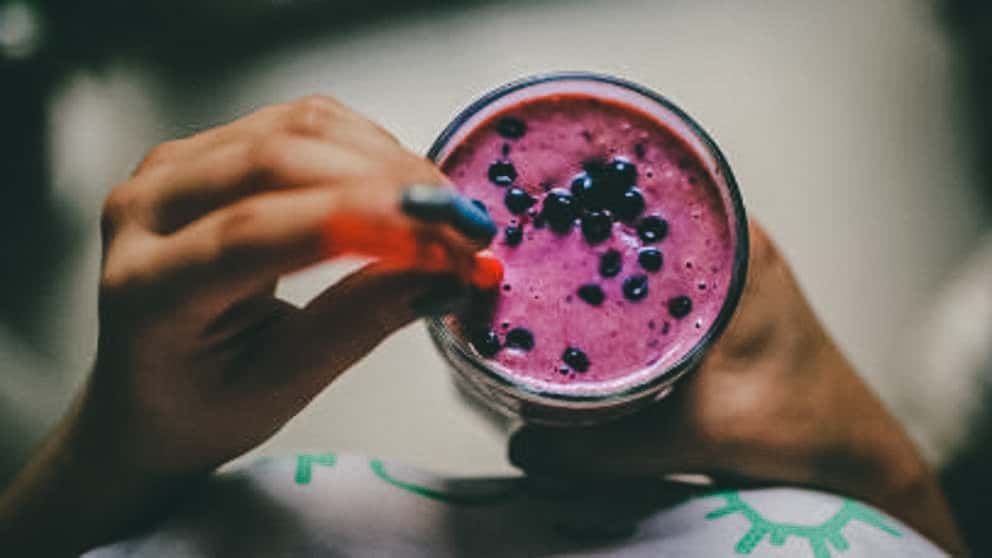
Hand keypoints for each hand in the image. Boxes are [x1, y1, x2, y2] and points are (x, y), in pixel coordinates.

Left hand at [0, 95, 490, 554]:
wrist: (149, 390)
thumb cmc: (204, 403)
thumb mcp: (284, 384)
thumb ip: (362, 319)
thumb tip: (445, 271)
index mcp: (147, 288)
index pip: (255, 232)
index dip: (362, 224)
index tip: (447, 241)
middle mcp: (145, 209)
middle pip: (278, 161)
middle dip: (389, 186)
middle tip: (464, 229)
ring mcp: (173, 168)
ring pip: (297, 128)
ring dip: (387, 161)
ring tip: (445, 213)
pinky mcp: (207, 149)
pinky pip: (298, 123)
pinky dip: (367, 146)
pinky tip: (403, 187)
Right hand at [510, 221, 964, 553]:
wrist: (848, 454)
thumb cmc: (799, 429)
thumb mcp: (693, 435)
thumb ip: (604, 445)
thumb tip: (525, 445)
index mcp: (736, 248)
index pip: (653, 191)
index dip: (591, 188)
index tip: (537, 190)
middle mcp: (732, 242)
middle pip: (640, 211)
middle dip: (581, 219)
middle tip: (521, 232)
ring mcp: (725, 266)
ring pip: (645, 241)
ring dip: (598, 251)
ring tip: (536, 259)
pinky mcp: (717, 295)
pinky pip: (654, 273)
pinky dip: (618, 283)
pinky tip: (580, 305)